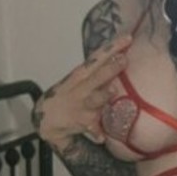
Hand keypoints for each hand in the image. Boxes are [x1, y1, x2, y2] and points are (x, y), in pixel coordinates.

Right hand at [31, 35, 132, 151]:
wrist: (49, 117)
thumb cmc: (72, 94)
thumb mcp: (82, 79)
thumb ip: (101, 71)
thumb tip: (125, 58)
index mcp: (82, 74)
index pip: (98, 57)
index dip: (112, 47)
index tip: (127, 38)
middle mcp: (82, 87)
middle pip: (97, 76)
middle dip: (110, 68)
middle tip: (124, 60)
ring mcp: (82, 104)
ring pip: (95, 99)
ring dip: (103, 95)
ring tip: (112, 92)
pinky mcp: (83, 122)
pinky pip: (92, 128)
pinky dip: (97, 132)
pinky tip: (102, 137)